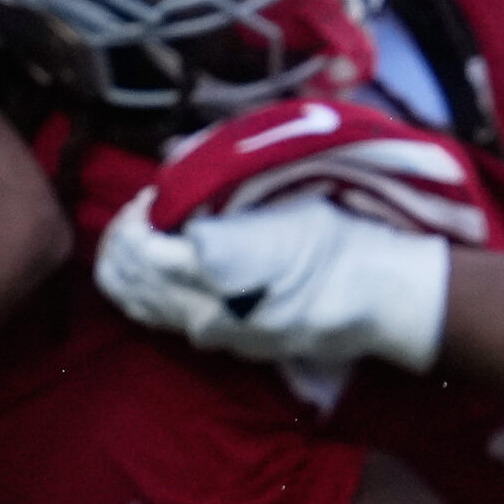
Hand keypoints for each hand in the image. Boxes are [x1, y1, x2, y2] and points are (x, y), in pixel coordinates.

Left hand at [95, 189, 449, 370]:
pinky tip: (162, 279)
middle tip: (139, 218)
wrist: (382, 296)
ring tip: (141, 247)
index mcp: (217, 265)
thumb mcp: (281, 197)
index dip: (135, 220)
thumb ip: (220, 181)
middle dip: (121, 246)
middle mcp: (207, 308)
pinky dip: (151, 298)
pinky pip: (170, 324)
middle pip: (132, 282)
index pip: (140, 248)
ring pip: (144, 308)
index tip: (153, 198)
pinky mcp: (233, 348)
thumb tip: (172, 155)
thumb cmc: (338, 238)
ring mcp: (219, 334)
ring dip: (129, 275)